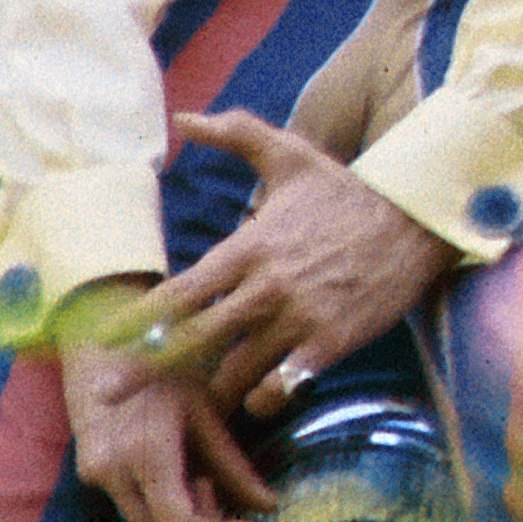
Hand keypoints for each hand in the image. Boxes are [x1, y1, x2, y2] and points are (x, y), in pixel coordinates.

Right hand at [58, 278, 275, 521]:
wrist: (101, 337)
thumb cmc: (164, 363)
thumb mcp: (206, 408)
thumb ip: (234, 462)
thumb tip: (269, 506)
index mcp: (146, 452)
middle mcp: (112, 471)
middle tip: (227, 503)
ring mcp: (94, 474)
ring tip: (204, 480)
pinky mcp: (88, 472)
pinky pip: (130, 508)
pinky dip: (160, 506)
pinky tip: (181, 472)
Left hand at [138, 109, 460, 418]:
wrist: (418, 219)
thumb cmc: (348, 190)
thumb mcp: (291, 155)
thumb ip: (236, 133)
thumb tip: (185, 117)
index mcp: (248, 248)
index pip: (179, 293)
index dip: (136, 322)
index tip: (103, 343)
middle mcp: (266, 288)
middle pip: (192, 341)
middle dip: (144, 373)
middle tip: (111, 396)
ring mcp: (299, 318)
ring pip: (236, 372)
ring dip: (213, 391)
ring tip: (200, 404)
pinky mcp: (331, 342)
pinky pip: (285, 386)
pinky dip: (267, 398)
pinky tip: (262, 400)